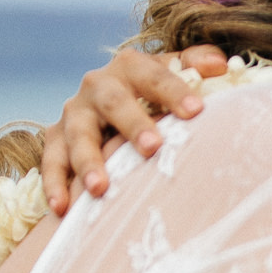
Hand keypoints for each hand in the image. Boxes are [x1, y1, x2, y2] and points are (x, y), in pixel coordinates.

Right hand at [37, 46, 229, 212]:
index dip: (174, 91)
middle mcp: (97, 86)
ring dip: (88, 161)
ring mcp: (74, 114)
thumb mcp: (171, 73)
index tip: (196, 110)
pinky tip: (61, 208)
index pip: (154, 75)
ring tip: (100, 188)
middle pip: (113, 102)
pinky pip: (51, 161)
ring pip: (78, 135)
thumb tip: (221, 64)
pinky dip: (54, 184)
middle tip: (152, 148)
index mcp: (130, 68)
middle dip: (132, 124)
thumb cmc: (150, 93)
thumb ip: (194, 65)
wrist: (104, 101)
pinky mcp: (55, 139)